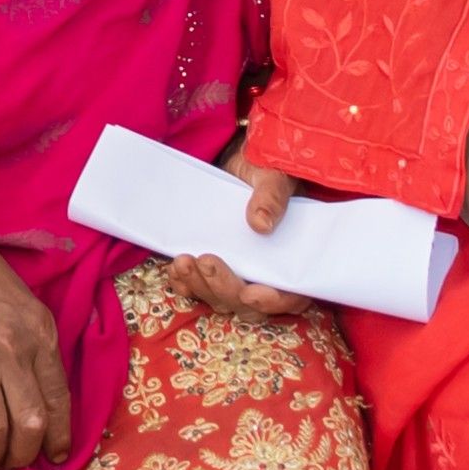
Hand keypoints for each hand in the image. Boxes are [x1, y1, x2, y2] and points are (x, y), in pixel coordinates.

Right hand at [0, 207, 72, 469]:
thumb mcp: (26, 305)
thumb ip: (37, 348)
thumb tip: (40, 399)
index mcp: (40, 334)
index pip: (59, 400)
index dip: (59, 437)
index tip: (55, 454)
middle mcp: (13, 349)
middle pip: (29, 423)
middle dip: (25, 454)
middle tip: (17, 461)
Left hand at [170, 140, 313, 322]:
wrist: (242, 165)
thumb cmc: (268, 170)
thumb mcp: (273, 176)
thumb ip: (272, 197)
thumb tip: (260, 223)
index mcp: (292, 258)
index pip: (291, 297)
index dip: (272, 302)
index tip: (249, 294)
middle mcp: (266, 274)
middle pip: (248, 304)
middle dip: (224, 289)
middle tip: (206, 261)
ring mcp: (238, 273)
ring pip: (220, 298)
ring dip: (200, 286)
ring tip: (184, 261)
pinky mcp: (214, 268)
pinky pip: (198, 288)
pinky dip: (186, 284)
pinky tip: (176, 269)